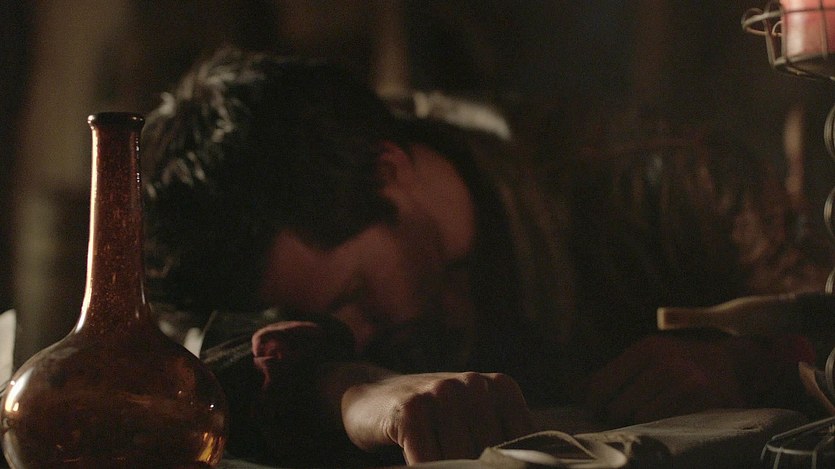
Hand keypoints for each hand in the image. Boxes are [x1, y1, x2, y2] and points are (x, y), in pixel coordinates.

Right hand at [340, 371, 533, 463]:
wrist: (372, 398)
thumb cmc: (433, 419)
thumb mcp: (473, 420)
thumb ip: (501, 440)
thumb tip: (530, 465)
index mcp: (500, 387)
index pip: (525, 442)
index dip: (510, 464)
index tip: (496, 467)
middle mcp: (473, 384)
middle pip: (492, 453)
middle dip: (478, 467)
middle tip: (461, 467)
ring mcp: (440, 393)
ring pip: (462, 459)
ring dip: (452, 468)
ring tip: (441, 464)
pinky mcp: (410, 410)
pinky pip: (428, 460)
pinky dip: (427, 468)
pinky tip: (421, 466)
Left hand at [581, 333, 746, 424]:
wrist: (730, 365)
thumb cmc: (677, 364)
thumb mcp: (646, 358)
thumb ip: (612, 374)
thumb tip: (577, 392)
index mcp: (647, 349)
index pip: (601, 387)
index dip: (596, 404)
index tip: (600, 410)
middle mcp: (667, 362)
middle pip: (619, 408)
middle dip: (622, 416)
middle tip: (633, 413)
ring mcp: (688, 382)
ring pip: (642, 419)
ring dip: (644, 423)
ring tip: (654, 415)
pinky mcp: (706, 402)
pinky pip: (668, 426)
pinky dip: (665, 428)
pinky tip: (671, 420)